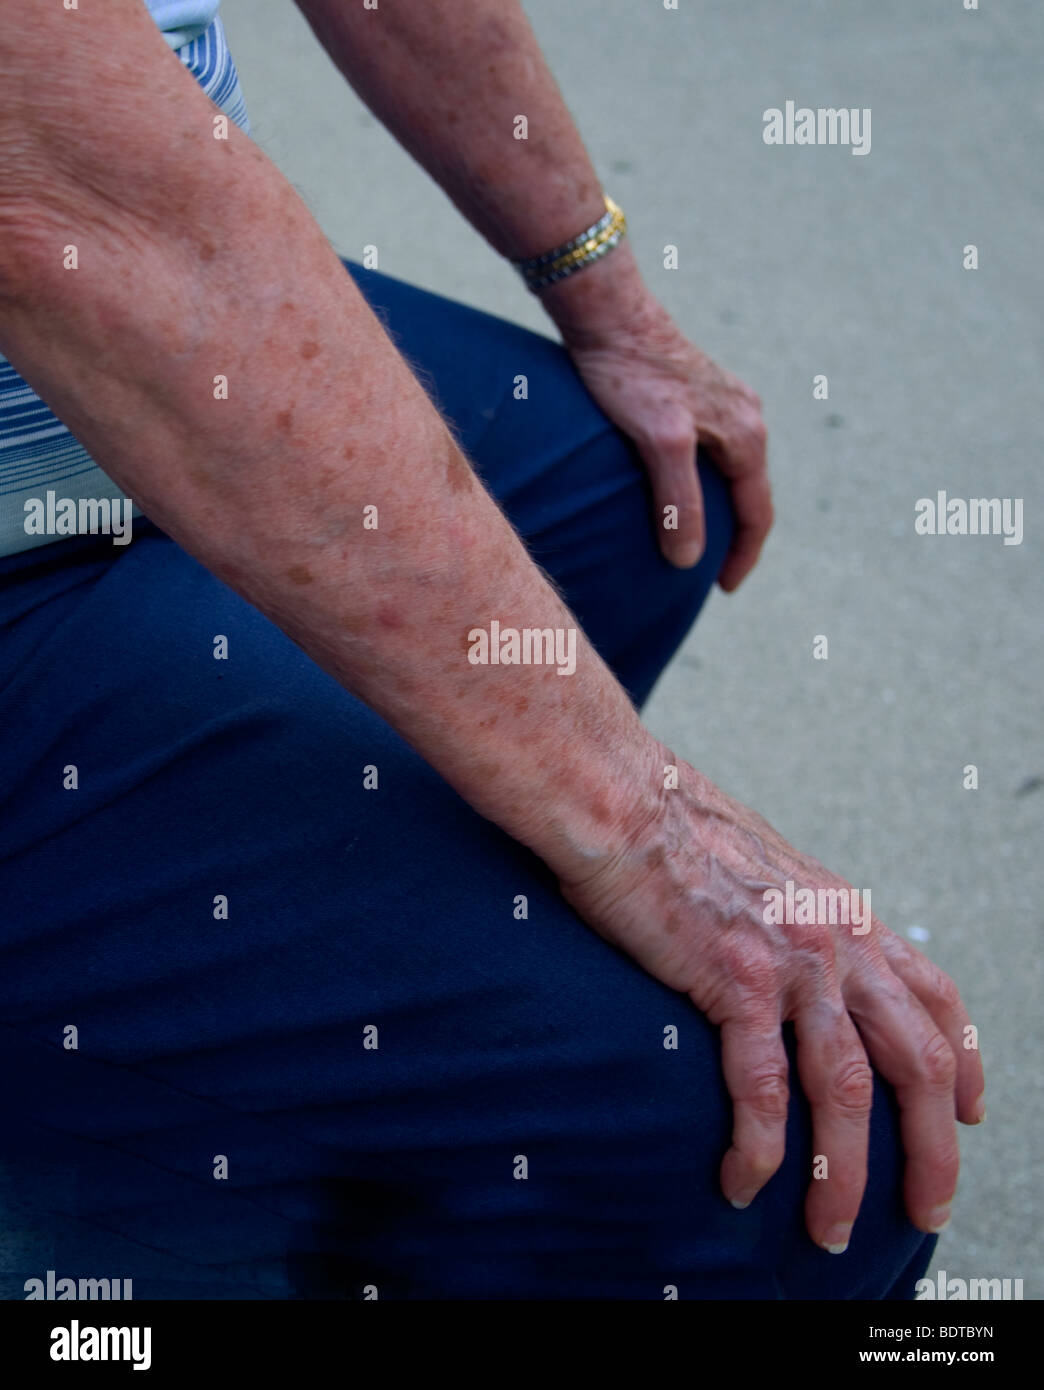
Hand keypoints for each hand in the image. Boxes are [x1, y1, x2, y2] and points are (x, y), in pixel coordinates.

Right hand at [557, 757, 985, 1251]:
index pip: (936, 995)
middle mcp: (837, 939)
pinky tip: (743, 1183)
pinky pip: (761, 1089)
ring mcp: (792, 961)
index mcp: (846, 913)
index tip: (969, 1111)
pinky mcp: (735, 978)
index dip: (965, 1061)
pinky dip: (760, 1149)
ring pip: (846, 1092)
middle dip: (933, 1147)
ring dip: (844, 1173)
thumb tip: (794, 955)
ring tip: (832, 1229)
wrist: (623, 800)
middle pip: (918, 1061)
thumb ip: (797, 918)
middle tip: (925, 1207)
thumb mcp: (767, 870)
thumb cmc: (675, 832)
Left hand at [559, 288, 771, 588]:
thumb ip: (679, 501)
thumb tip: (690, 559)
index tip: (723, 588)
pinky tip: (674, 490)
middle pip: (749, 493)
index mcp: (747, 435)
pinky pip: (712, 452)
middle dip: (734, 535)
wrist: (608, 313)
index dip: (743, 556)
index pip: (757, 513)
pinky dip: (702, 482)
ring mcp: (725, 403)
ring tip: (694, 538)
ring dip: (719, 508)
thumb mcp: (659, 443)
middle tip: (710, 572)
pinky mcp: (697, 393)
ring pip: (731, 472)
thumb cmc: (632, 375)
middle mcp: (746, 417)